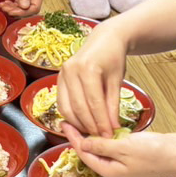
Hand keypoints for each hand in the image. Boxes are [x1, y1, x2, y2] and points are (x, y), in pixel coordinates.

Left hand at [0, 0, 44, 16]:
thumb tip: (25, 6)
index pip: (35, 7)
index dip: (24, 12)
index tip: (12, 11)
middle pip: (28, 8)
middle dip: (16, 10)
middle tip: (4, 8)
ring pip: (22, 6)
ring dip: (12, 8)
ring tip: (3, 5)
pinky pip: (18, 1)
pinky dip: (12, 4)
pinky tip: (5, 2)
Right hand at [56, 23, 127, 139]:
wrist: (104, 39)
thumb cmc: (113, 58)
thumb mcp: (117, 81)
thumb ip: (113, 105)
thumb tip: (111, 128)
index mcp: (88, 68)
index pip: (94, 103)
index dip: (101, 122)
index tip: (109, 136)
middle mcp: (71, 70)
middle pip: (78, 107)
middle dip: (90, 126)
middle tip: (101, 138)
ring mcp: (62, 74)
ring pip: (66, 108)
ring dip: (78, 123)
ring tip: (92, 132)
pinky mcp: (58, 78)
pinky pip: (61, 102)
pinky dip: (70, 115)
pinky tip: (81, 122)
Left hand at [72, 129, 175, 176]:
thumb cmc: (155, 153)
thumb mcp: (123, 147)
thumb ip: (101, 145)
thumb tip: (83, 143)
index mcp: (110, 172)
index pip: (85, 154)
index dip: (73, 138)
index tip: (64, 124)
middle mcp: (115, 170)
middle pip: (92, 153)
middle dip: (80, 138)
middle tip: (70, 120)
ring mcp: (125, 164)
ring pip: (103, 149)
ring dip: (93, 136)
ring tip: (83, 122)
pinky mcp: (134, 156)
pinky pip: (115, 146)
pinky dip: (108, 137)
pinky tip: (104, 126)